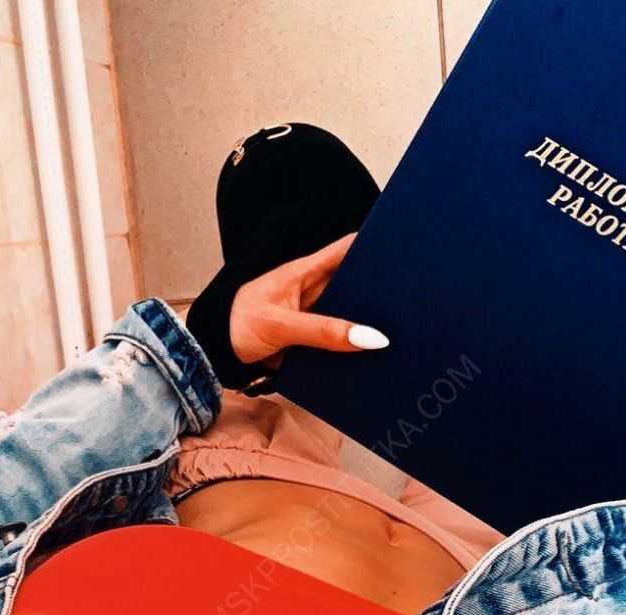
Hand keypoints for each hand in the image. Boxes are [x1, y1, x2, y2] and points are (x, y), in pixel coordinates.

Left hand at [229, 233, 388, 367]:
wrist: (214, 356)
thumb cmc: (236, 325)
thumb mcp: (282, 326)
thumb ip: (324, 332)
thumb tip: (371, 338)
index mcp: (304, 272)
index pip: (346, 250)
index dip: (373, 245)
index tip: (402, 250)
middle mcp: (313, 291)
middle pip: (354, 285)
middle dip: (379, 292)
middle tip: (410, 302)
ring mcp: (313, 316)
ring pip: (350, 316)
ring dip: (368, 324)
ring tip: (401, 332)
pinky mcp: (312, 341)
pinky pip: (340, 341)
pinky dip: (354, 348)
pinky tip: (374, 357)